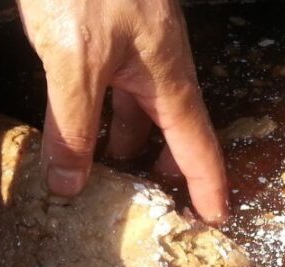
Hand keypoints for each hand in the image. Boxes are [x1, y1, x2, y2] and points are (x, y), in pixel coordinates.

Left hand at [18, 0, 228, 222]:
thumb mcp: (74, 62)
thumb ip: (71, 126)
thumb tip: (69, 187)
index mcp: (166, 77)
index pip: (196, 145)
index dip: (207, 185)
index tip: (215, 219)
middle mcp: (156, 63)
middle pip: (170, 127)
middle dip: (167, 166)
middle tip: (158, 202)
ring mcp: (131, 44)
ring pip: (137, 105)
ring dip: (128, 141)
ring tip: (112, 174)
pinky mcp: (103, 29)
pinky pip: (111, 84)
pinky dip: (100, 113)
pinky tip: (78, 124)